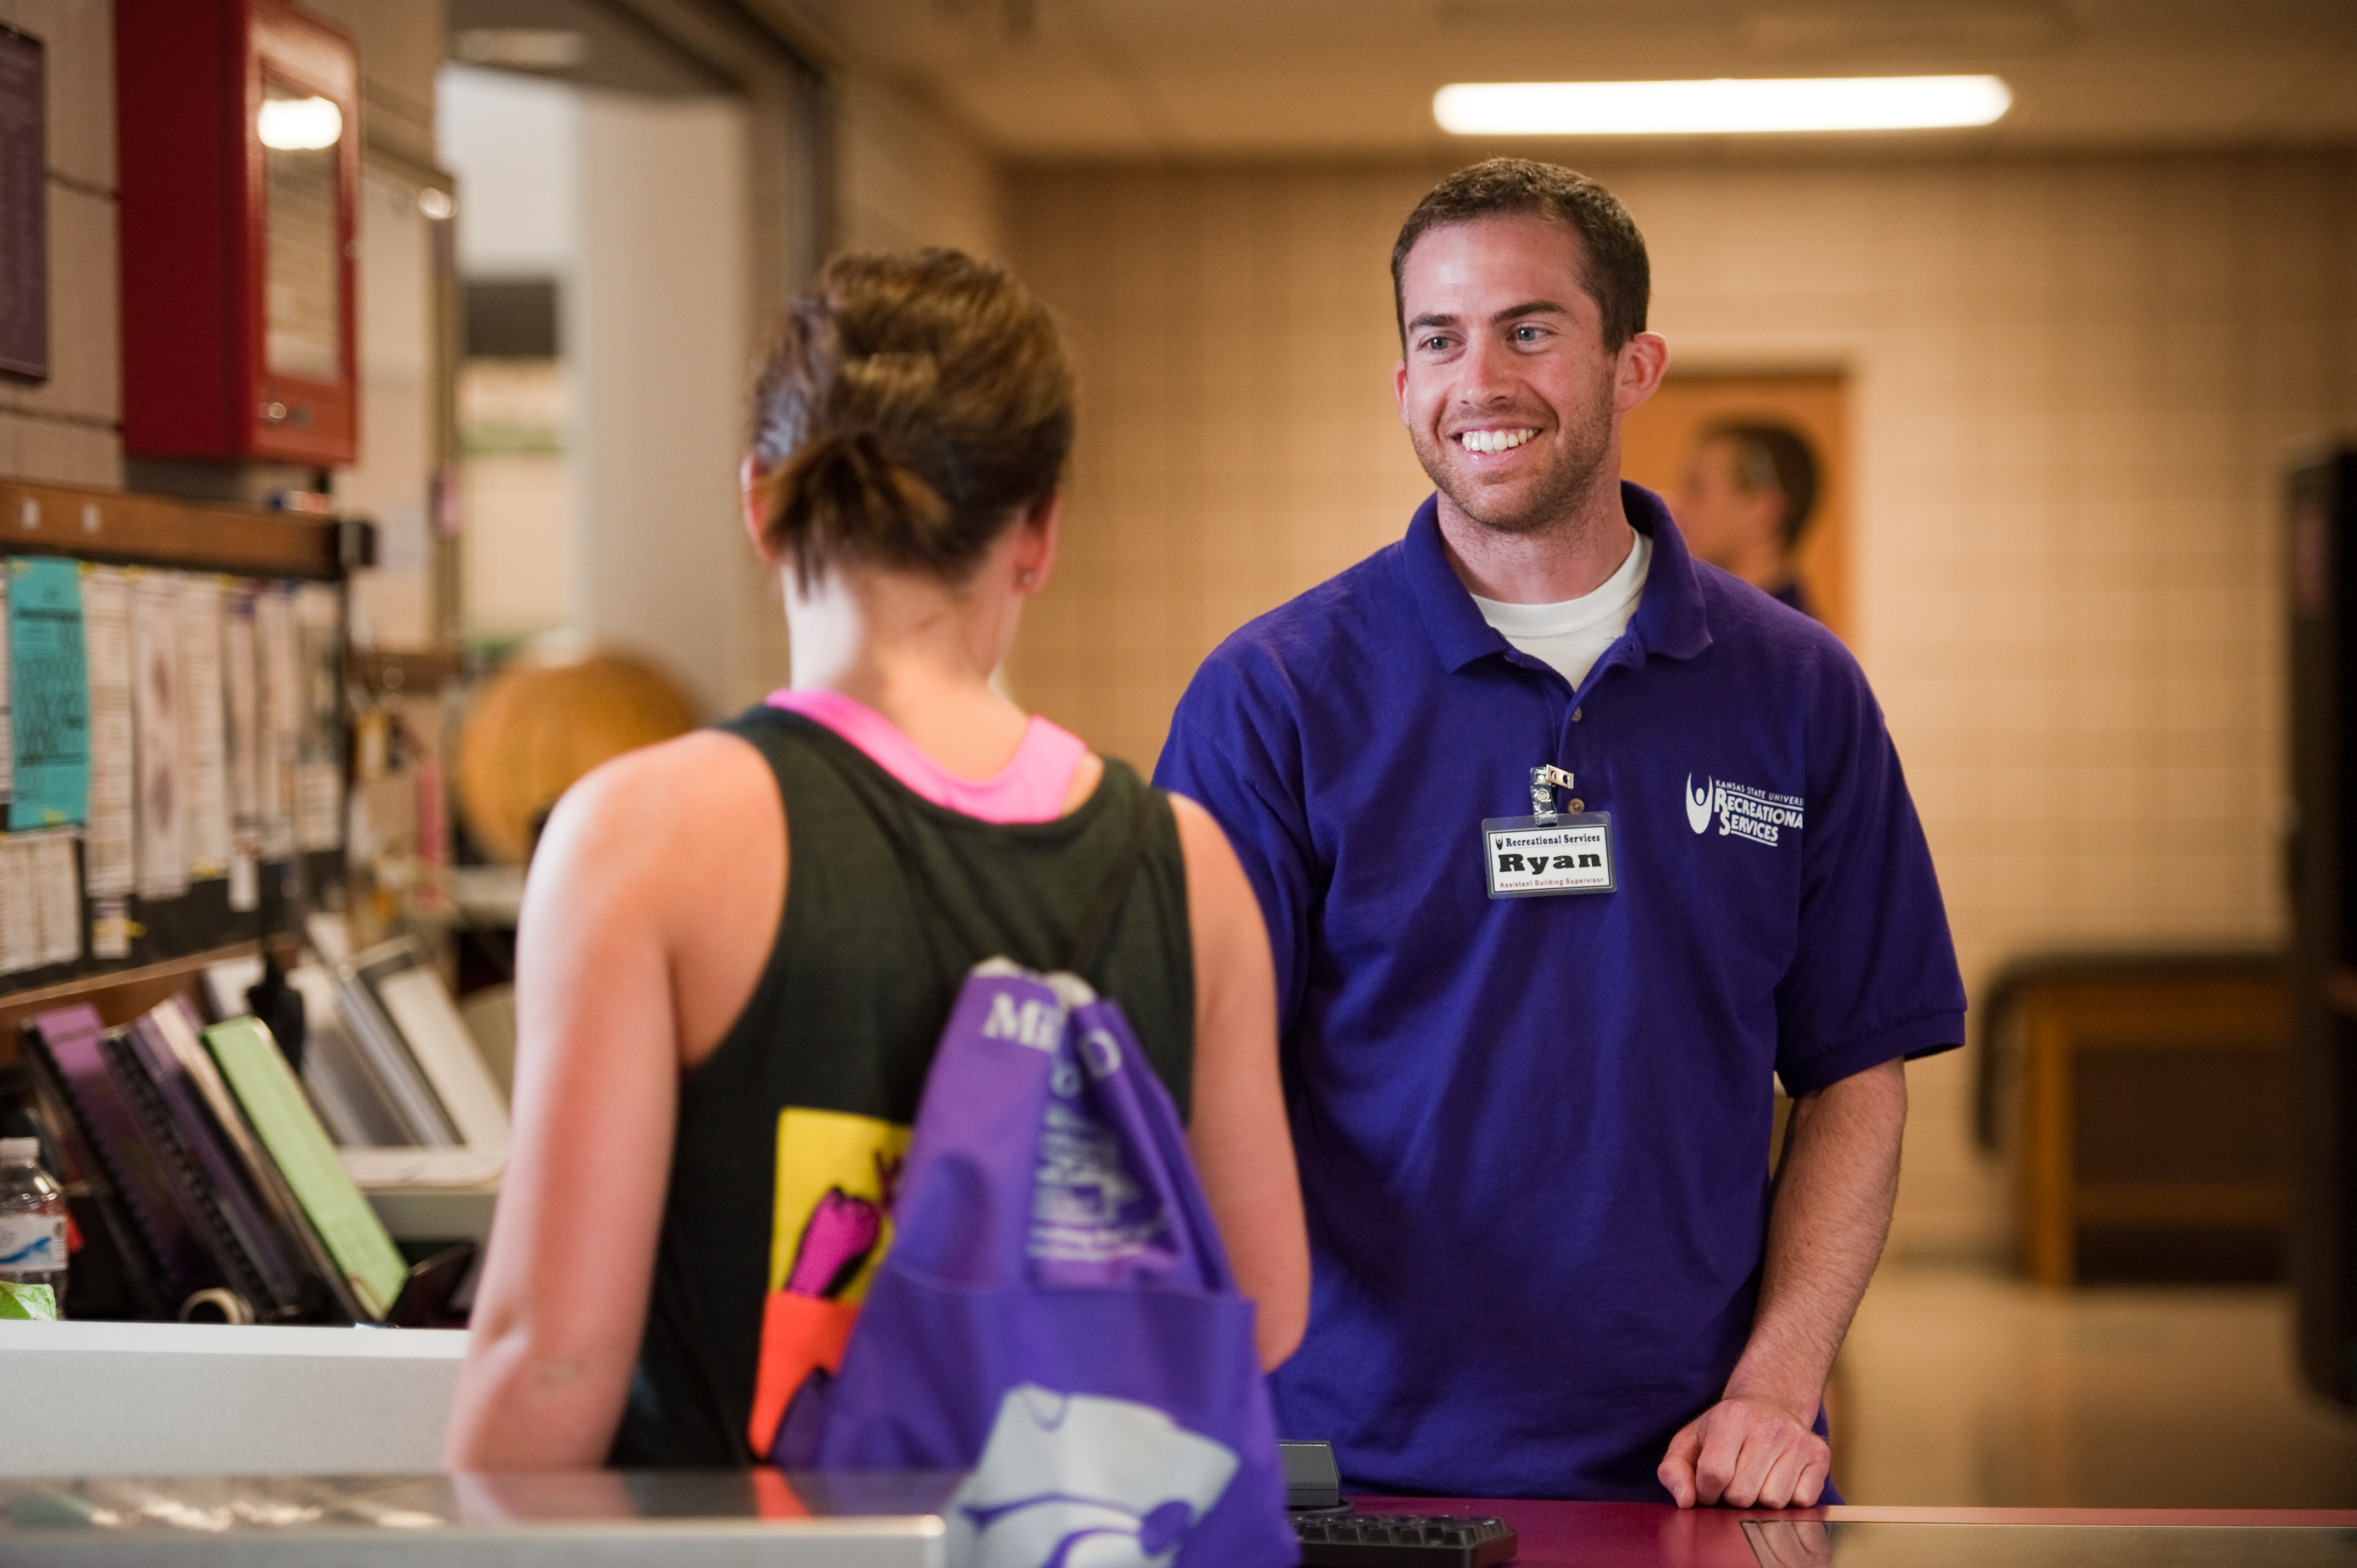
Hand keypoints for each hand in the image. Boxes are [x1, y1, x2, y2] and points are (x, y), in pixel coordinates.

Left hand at [1656, 1396, 1829, 1508]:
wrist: (1769, 1405)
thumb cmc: (1722, 1431)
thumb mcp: (1689, 1442)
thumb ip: (1673, 1470)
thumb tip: (1685, 1501)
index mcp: (1730, 1416)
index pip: (1715, 1474)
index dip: (1706, 1491)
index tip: (1708, 1487)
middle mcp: (1769, 1425)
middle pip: (1743, 1495)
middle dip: (1731, 1498)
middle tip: (1733, 1482)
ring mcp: (1798, 1439)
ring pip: (1773, 1503)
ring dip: (1759, 1502)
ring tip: (1755, 1480)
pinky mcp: (1820, 1455)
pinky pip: (1802, 1502)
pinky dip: (1788, 1502)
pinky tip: (1777, 1480)